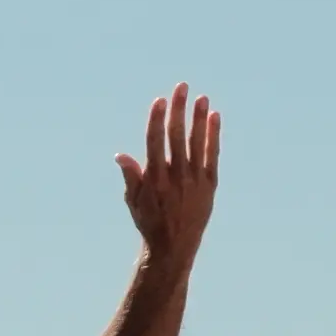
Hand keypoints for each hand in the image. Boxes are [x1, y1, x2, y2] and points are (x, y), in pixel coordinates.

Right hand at [122, 85, 222, 271]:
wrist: (174, 248)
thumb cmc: (149, 221)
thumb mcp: (134, 200)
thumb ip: (132, 176)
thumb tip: (121, 155)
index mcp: (154, 179)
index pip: (155, 141)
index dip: (157, 119)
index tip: (159, 100)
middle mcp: (175, 177)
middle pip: (177, 136)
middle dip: (179, 110)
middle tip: (182, 87)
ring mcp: (195, 181)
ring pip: (197, 143)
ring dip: (199, 119)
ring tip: (202, 98)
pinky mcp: (210, 186)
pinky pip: (213, 156)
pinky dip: (214, 136)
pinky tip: (214, 117)